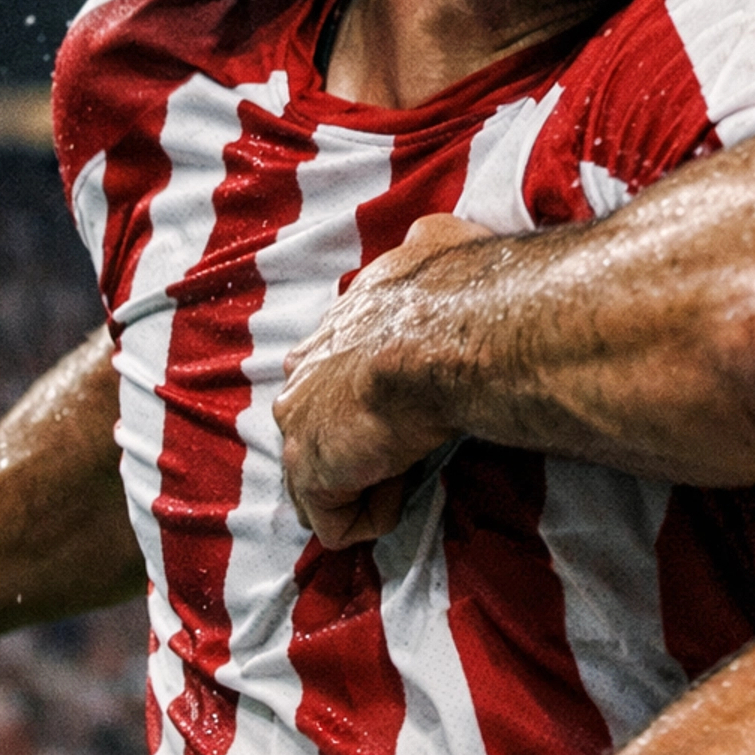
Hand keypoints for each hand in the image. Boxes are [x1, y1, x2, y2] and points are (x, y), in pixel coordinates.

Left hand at [275, 213, 491, 546]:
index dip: (361, 394)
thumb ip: (428, 243)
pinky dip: (372, 516)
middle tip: (405, 447)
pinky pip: (335, 519)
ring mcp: (300, 427)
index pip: (323, 369)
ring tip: (408, 474)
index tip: (401, 405)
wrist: (447, 336)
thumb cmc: (453, 291)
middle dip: (354, 442)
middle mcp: (302, 375)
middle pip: (313, 425)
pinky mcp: (312, 473)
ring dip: (367, 483)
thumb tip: (435, 235)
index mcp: (331, 329)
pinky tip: (402, 493)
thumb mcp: (439, 241)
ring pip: (321, 476)